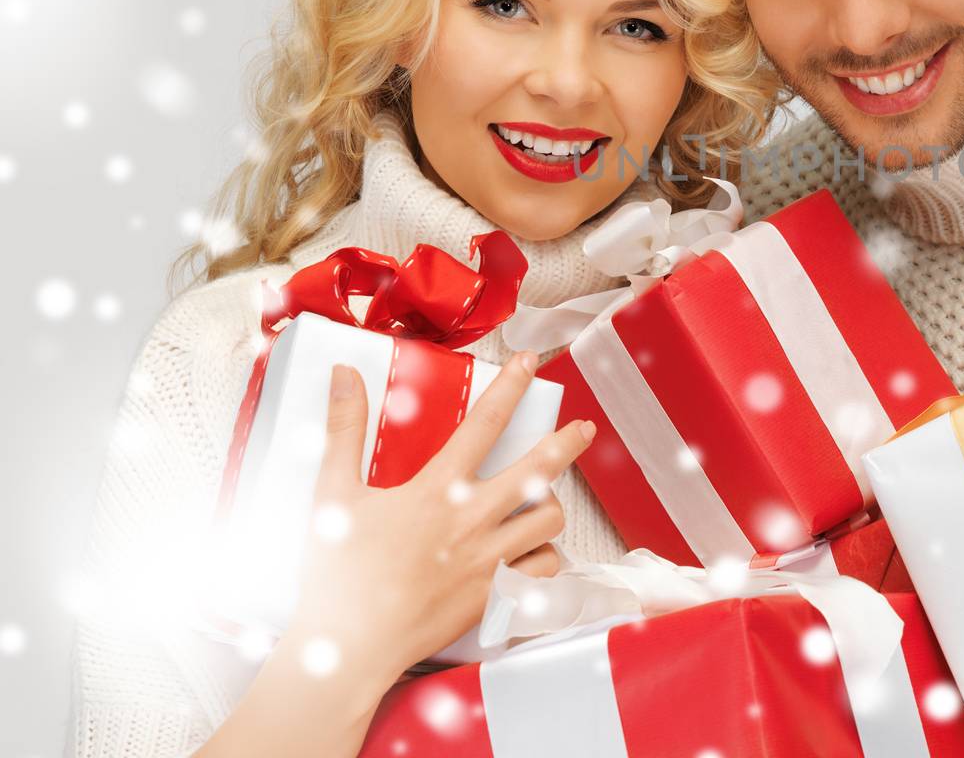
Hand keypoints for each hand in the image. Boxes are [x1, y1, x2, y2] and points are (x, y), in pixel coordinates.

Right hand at [284, 353, 594, 688]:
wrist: (349, 647)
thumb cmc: (337, 573)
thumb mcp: (333, 493)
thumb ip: (344, 430)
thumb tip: (344, 373)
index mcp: (438, 490)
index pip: (485, 423)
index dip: (512, 387)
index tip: (531, 361)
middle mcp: (473, 520)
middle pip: (538, 469)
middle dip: (567, 444)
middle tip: (584, 429)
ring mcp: (489, 560)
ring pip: (548, 521)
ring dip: (550, 505)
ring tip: (544, 499)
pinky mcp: (495, 597)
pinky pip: (543, 571)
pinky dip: (544, 558)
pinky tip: (534, 552)